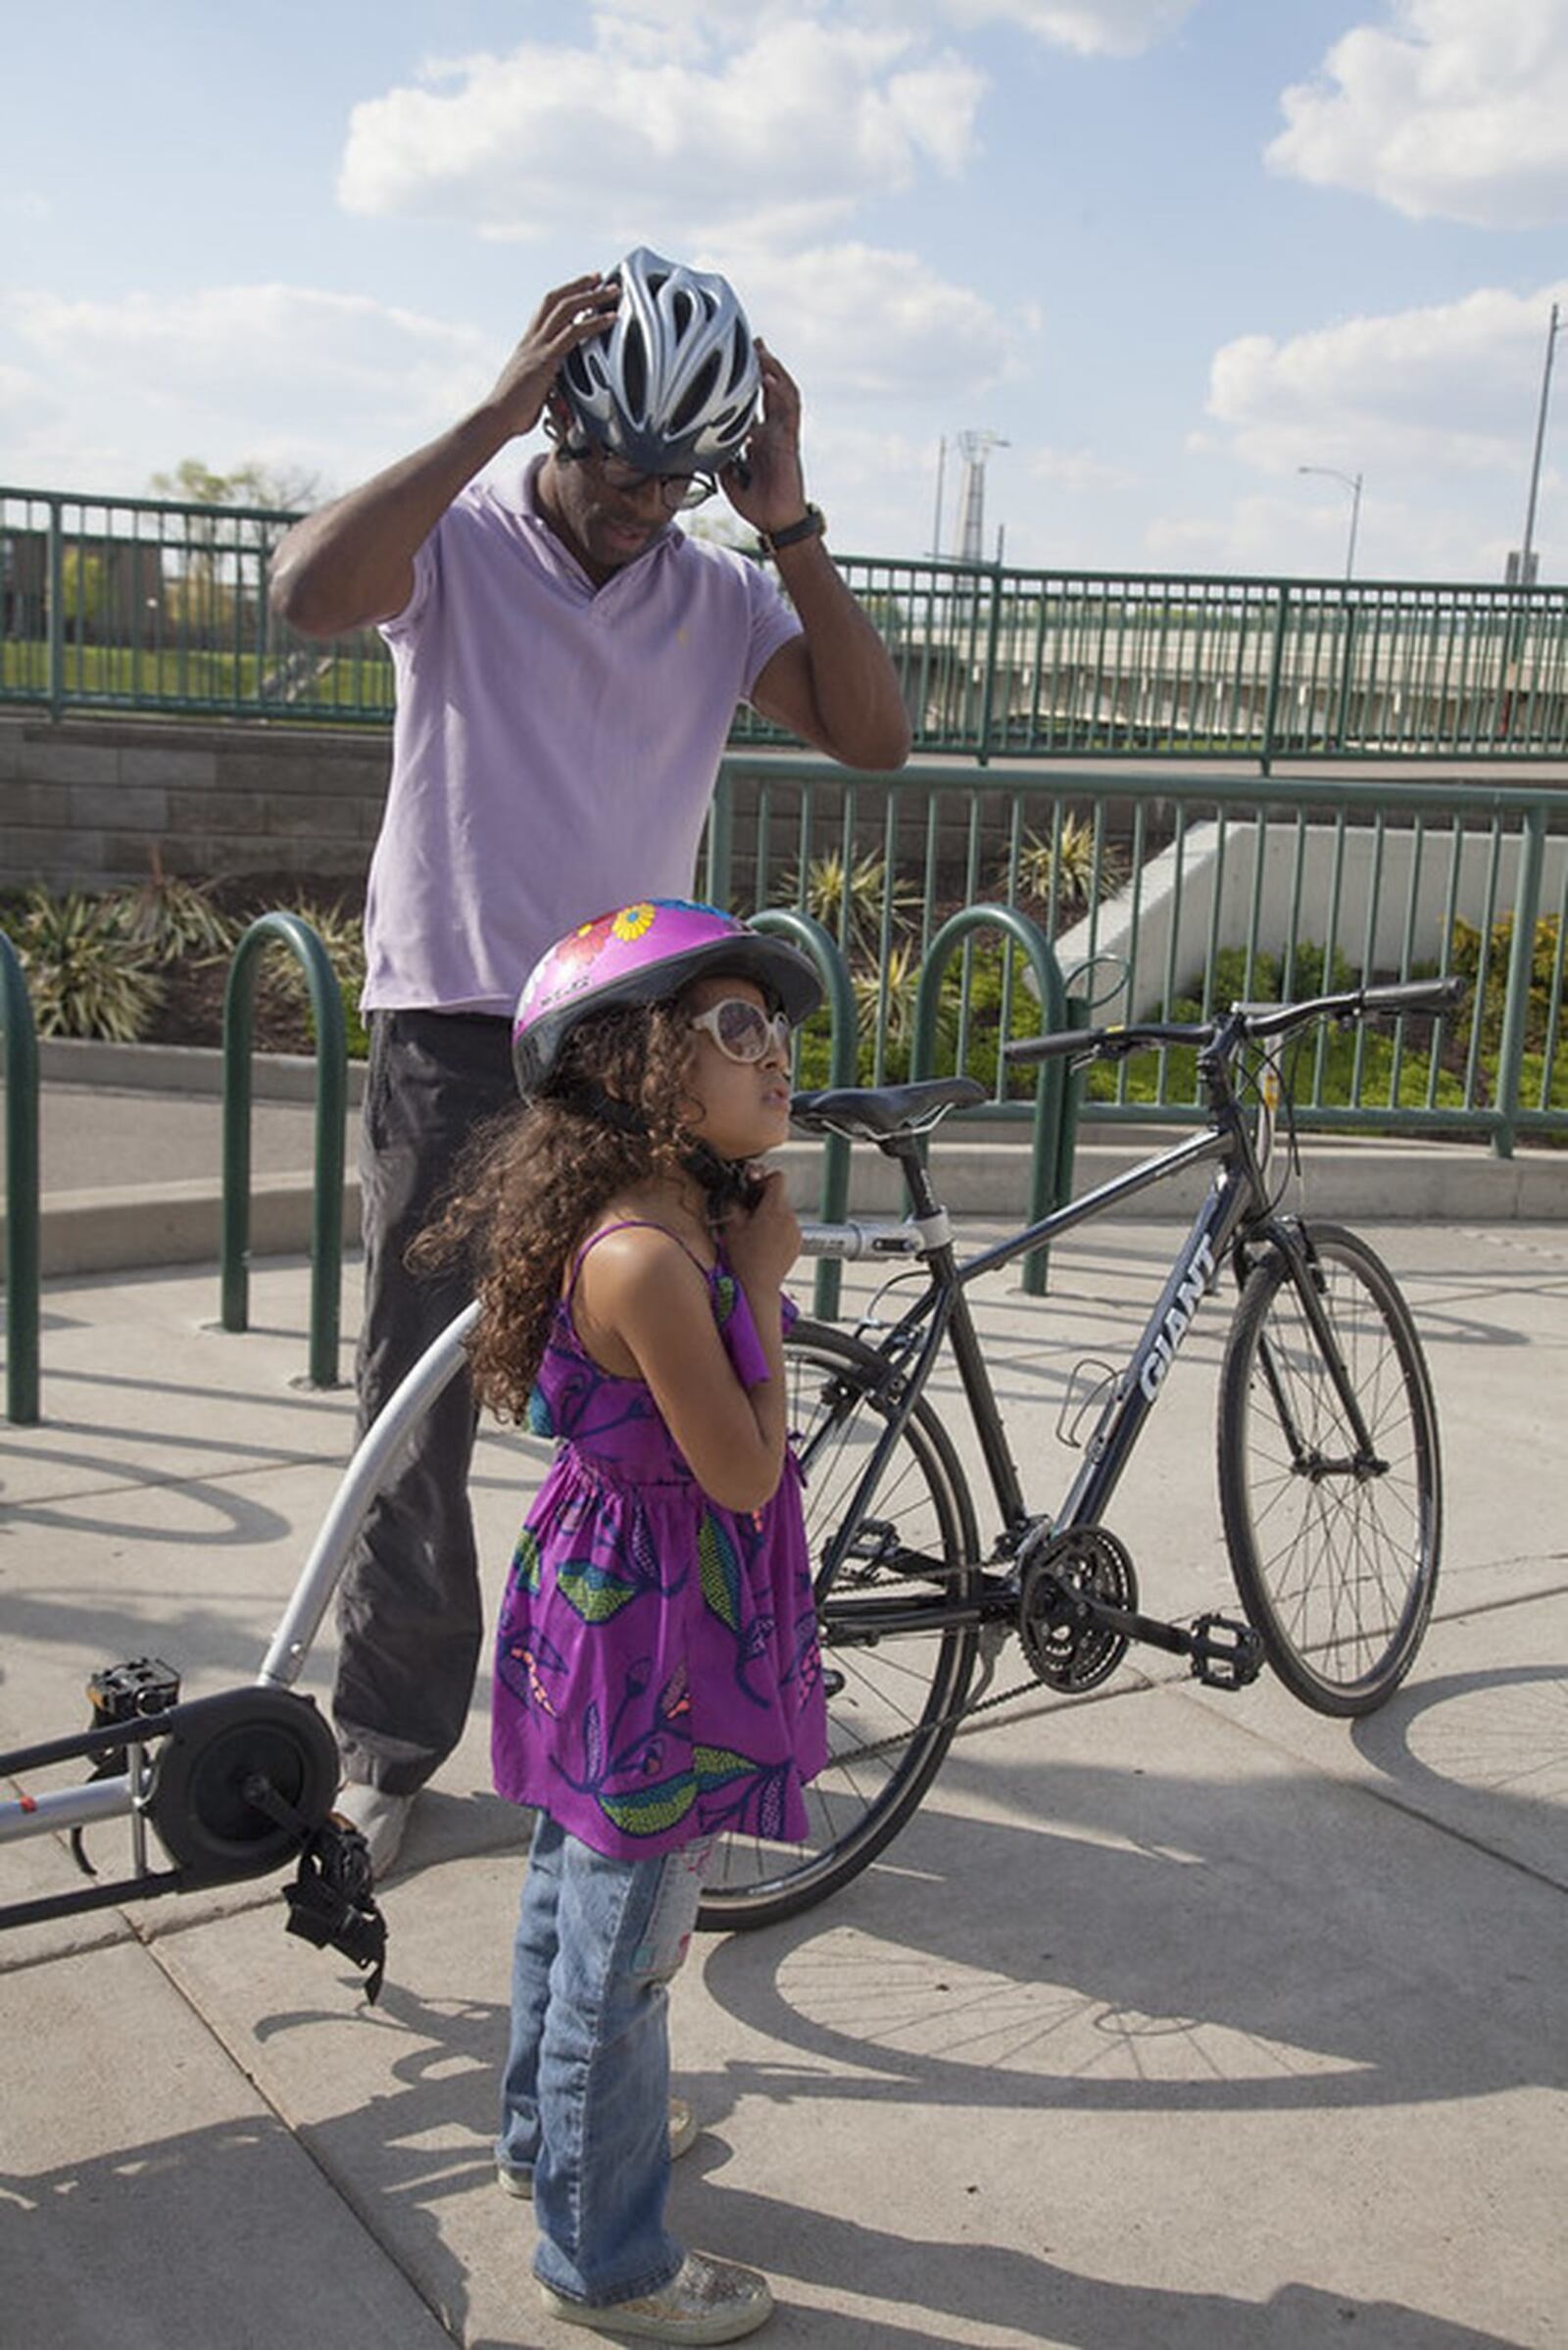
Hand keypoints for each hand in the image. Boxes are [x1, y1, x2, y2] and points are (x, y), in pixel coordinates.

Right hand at [482, 274, 619, 441]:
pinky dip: (594, 323)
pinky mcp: (546, 360)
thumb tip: (556, 387)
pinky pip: (573, 334)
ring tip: (611, 290)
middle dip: (578, 285)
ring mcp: (538, 348)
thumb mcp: (533, 389)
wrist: (495, 419)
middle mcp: (532, 340)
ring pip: (566, 309)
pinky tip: (609, 319)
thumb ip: (547, 380)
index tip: (580, 287)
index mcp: (528, 345)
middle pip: (556, 300)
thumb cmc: (512, 411)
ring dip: (591, 297)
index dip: (563, 295)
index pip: (546, 310)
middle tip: (599, 277)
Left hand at [721, 341, 808, 536]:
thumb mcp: (725, 473)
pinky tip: (768, 375)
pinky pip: (789, 409)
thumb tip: (689, 442)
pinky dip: (780, 390)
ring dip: (773, 369)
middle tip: (750, 340)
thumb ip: (714, 453)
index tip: (732, 359)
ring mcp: (783, 432)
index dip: (746, 380)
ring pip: (783, 391)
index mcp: (759, 436)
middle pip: (770, 387)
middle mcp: (772, 429)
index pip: (753, 400)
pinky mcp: (790, 440)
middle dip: (762, 362)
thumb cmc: (755, 502)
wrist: (775, 522)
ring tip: (760, 349)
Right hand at [721, 1167, 799, 1292]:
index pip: (777, 1178)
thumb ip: (734, 1202)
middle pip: (779, 1197)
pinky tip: (763, 1244)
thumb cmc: (743, 1259)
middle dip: (763, 1202)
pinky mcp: (797, 1243)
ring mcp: (795, 1231)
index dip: (763, 1180)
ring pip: (783, 1213)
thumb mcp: (731, 1226)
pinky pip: (787, 1228)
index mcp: (775, 1209)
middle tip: (747, 1216)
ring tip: (754, 1233)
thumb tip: (736, 1191)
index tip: (752, 1190)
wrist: (757, 1286)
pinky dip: (777, 1231)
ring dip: (770, 1217)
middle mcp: (789, 1217)